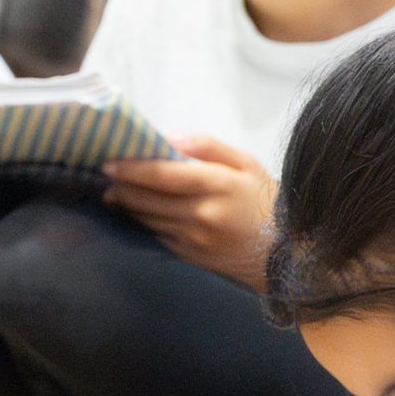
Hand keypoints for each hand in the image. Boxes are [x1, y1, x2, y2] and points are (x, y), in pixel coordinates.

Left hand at [103, 136, 276, 286]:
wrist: (289, 254)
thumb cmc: (268, 203)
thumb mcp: (248, 164)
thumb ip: (210, 148)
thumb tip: (170, 137)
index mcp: (217, 185)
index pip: (162, 175)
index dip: (131, 169)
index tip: (109, 163)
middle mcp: (202, 214)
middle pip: (147, 199)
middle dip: (121, 187)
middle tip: (105, 176)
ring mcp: (196, 239)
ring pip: (148, 220)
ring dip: (127, 207)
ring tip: (114, 194)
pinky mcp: (193, 258)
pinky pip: (159, 238)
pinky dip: (144, 225)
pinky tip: (137, 216)